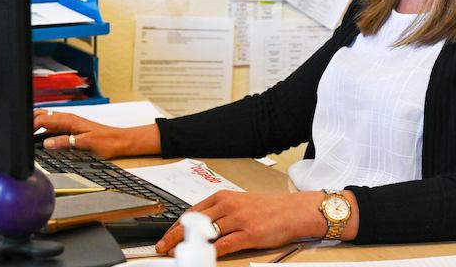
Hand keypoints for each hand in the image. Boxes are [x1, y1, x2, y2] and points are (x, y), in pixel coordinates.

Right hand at [33, 110, 134, 159]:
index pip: (43, 119)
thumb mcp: (85, 144)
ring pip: (46, 120)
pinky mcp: (71, 128)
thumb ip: (65, 142)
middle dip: (29, 122)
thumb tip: (47, 143)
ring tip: (27, 137)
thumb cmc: (106, 141)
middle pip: (42, 115)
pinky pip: (53, 126)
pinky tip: (42, 139)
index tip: (24, 137)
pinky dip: (44, 130)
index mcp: (69, 120)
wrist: (120, 141)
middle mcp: (68, 119)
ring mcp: (69, 123)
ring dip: (36, 125)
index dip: (30, 127)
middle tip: (21, 136)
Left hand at [156, 190, 327, 257]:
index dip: (175, 226)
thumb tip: (198, 226)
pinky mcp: (249, 234)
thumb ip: (219, 213)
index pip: (191, 212)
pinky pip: (223, 245)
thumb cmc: (268, 209)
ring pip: (205, 233)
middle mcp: (228, 206)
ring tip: (177, 254)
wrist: (293, 211)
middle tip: (162, 247)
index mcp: (224, 197)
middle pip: (193, 222)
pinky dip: (210, 252)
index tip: (165, 236)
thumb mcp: (239, 204)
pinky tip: (202, 257)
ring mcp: (238, 220)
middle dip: (174, 236)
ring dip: (188, 245)